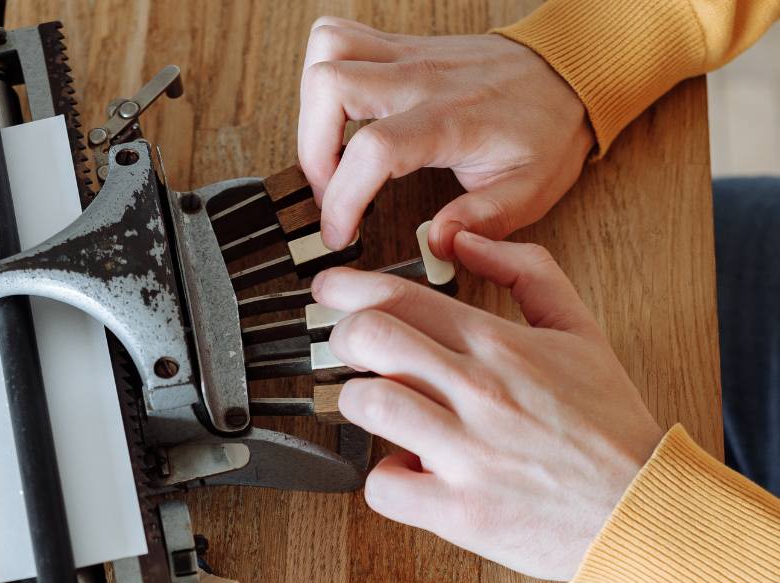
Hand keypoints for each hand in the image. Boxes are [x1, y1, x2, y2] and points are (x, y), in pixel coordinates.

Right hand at [298, 18, 594, 258]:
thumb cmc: (547, 128)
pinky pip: (340, 40)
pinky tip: (338, 121)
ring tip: (329, 157)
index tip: (340, 233)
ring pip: (327, 50)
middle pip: (330, 84)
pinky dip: (324, 82)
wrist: (570, 72)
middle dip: (312, 151)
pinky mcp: (401, 50)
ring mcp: (408, 57)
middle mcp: (422, 78)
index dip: (343, 198)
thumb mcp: (529, 190)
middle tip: (330, 192)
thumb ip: (482, 220)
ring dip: (312, 110)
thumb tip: (437, 242)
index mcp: (451, 118)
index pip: (375, 149)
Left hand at [311, 234, 663, 579]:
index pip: (401, 296)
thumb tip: (468, 239)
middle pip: (370, 338)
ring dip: (357, 402)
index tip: (329, 289)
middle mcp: (478, 392)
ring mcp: (465, 452)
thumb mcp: (583, 331)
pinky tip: (408, 470)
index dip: (348, 287)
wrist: (643, 509)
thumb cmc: (609, 427)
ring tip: (377, 409)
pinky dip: (385, 479)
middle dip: (342, 336)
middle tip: (345, 348)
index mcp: (500, 345)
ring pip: (368, 403)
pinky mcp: (458, 510)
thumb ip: (528, 272)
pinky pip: (383, 485)